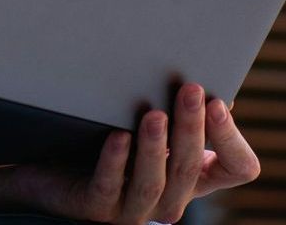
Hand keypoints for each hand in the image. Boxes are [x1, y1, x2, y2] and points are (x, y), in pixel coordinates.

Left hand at [9, 83, 260, 223]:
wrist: (49, 170)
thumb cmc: (105, 140)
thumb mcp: (147, 125)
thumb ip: (176, 110)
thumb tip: (209, 76)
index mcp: (191, 176)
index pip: (236, 167)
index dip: (231, 138)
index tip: (219, 100)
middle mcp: (169, 197)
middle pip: (190, 168)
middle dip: (191, 127)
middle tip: (190, 89)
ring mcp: (133, 209)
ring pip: (153, 182)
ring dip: (156, 147)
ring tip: (154, 113)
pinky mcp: (96, 209)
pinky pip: (108, 188)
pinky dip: (115, 162)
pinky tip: (117, 137)